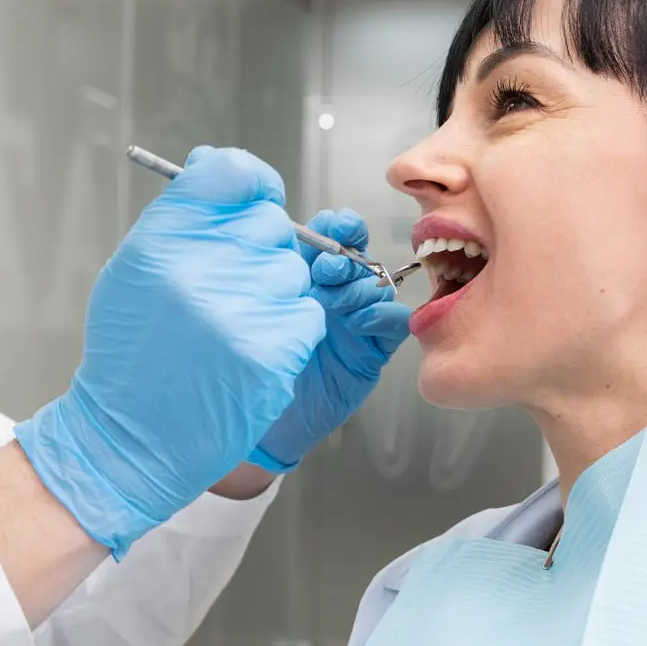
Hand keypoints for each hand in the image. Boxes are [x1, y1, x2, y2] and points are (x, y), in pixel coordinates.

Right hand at [14, 147, 326, 556]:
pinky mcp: (272, 351)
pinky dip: (288, 332)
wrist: (129, 437)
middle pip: (271, 224)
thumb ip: (179, 217)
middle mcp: (200, 266)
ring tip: (232, 330)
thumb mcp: (134, 270)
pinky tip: (250, 354)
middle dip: (259, 253)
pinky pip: (307, 315)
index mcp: (163, 238)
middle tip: (229, 291)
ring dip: (275, 297)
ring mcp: (240, 309)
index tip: (254, 202)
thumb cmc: (133, 353)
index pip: (232, 173)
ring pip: (293, 272)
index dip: (252, 185)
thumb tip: (213, 163)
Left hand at [249, 209, 411, 471]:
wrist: (260, 420)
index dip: (340, 225)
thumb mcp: (254, 307)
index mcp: (308, 275)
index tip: (331, 227)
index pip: (336, 234)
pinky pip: (394, 322)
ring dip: (359, 287)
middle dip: (345, 257)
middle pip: (361, 256)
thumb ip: (267, 271)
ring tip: (332, 304)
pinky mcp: (372, 351)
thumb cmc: (252, 362)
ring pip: (379, 285)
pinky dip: (381, 316)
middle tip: (322, 272)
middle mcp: (336, 293)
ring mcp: (356, 321)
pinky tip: (356, 323)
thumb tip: (269, 230)